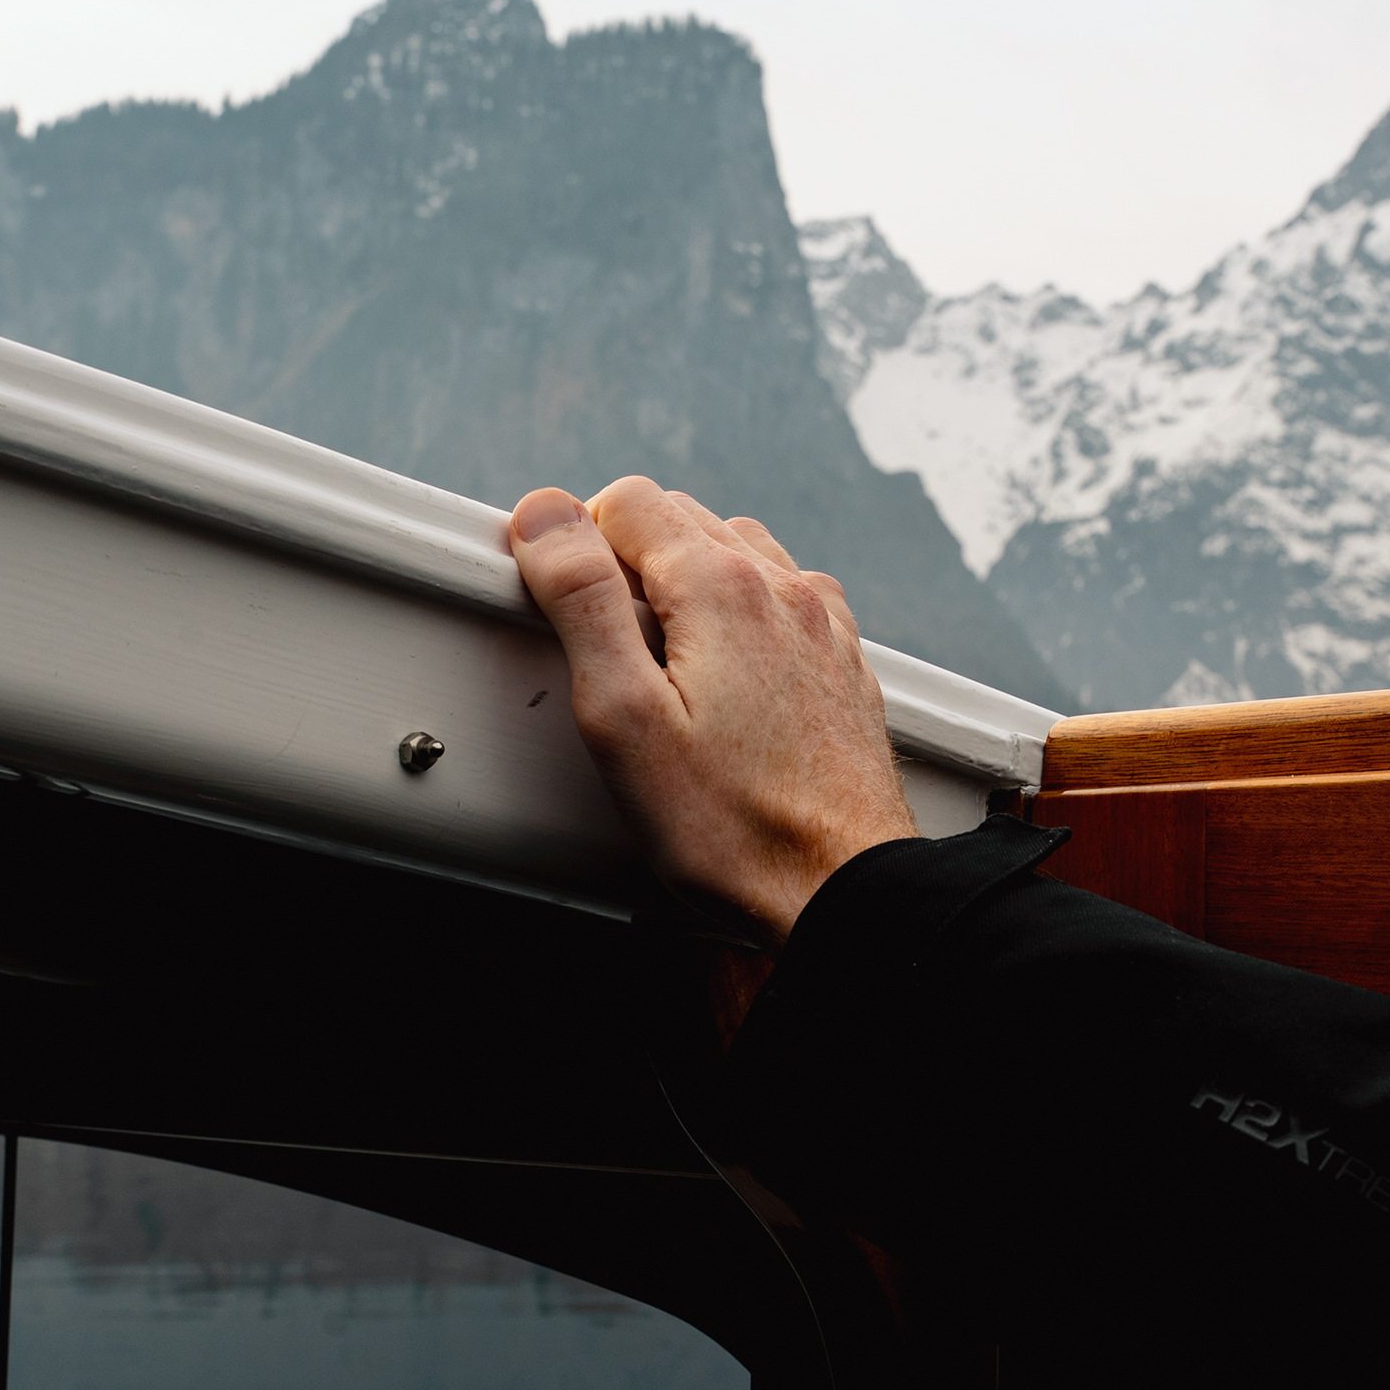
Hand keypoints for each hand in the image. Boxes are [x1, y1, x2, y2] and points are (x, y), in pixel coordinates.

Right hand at [510, 476, 917, 942]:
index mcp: (722, 586)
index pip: (626, 501)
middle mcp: (783, 588)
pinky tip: (724, 679)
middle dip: (628, 562)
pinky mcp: (842, 662)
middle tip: (604, 652)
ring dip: (688, 582)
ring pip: (737, 552)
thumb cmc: (729, 824)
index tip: (563, 610)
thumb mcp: (622, 714)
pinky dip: (742, 613)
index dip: (576, 543)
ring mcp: (822, 623)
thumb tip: (546, 516)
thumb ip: (581, 601)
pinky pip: (782, 599)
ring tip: (661, 667)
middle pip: (682, 519)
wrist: (839, 888)